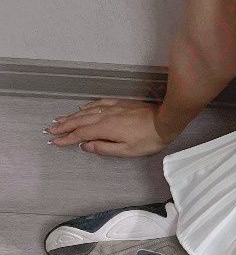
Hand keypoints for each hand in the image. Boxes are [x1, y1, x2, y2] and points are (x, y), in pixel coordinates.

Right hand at [45, 99, 176, 156]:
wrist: (164, 121)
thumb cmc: (148, 139)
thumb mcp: (126, 150)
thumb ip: (104, 148)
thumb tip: (86, 146)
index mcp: (105, 129)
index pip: (81, 134)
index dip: (67, 138)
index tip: (55, 141)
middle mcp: (105, 116)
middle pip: (80, 121)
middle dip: (64, 126)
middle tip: (51, 129)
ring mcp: (112, 108)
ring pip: (86, 112)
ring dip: (72, 116)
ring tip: (60, 119)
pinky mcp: (120, 104)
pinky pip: (98, 104)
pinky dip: (87, 107)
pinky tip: (82, 108)